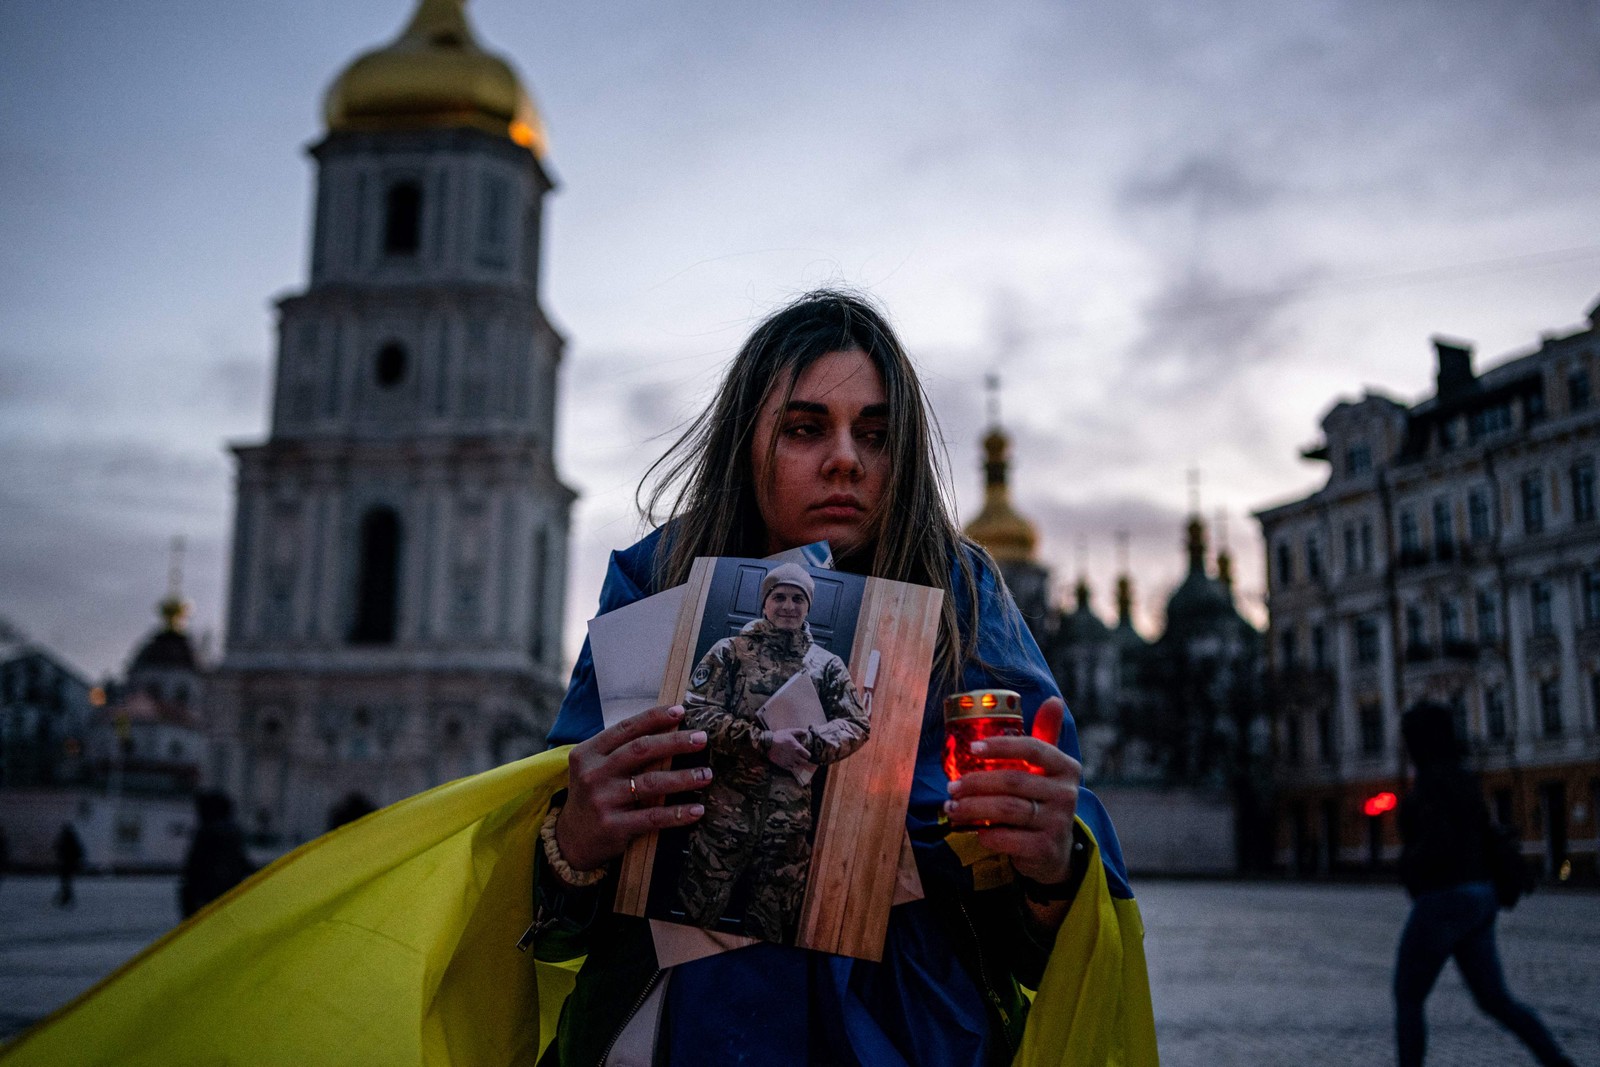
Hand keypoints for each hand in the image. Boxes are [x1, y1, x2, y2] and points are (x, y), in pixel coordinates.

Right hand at [555, 705, 712, 871]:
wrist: (571, 839)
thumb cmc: (595, 795)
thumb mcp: (596, 768)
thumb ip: (622, 750)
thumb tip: (669, 729)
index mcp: (588, 752)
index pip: (626, 728)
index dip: (654, 718)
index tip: (681, 711)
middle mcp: (593, 773)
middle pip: (641, 750)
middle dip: (675, 742)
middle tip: (702, 739)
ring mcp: (602, 800)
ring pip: (651, 783)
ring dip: (683, 778)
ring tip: (706, 774)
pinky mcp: (613, 826)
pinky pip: (652, 817)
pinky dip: (677, 813)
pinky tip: (697, 810)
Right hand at [764, 728, 815, 774]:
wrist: (767, 743)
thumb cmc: (778, 736)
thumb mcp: (789, 731)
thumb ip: (799, 731)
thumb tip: (806, 731)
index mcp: (797, 747)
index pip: (808, 755)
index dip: (807, 754)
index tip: (805, 753)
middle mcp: (794, 756)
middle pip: (804, 762)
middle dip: (804, 759)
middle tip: (801, 757)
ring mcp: (788, 761)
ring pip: (797, 766)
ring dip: (797, 763)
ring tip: (794, 759)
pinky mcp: (783, 764)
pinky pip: (790, 768)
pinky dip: (791, 766)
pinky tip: (789, 762)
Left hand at [944, 697, 1080, 886]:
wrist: (1055, 852)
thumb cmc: (1042, 801)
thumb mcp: (1048, 770)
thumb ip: (1046, 736)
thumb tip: (1054, 700)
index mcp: (1066, 767)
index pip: (1033, 748)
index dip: (1001, 746)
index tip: (973, 748)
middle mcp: (1067, 794)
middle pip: (1014, 781)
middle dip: (976, 782)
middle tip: (951, 787)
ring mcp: (1058, 823)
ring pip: (1008, 809)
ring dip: (973, 808)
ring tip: (952, 808)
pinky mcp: (1046, 848)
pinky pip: (1009, 838)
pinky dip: (987, 834)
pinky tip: (974, 830)